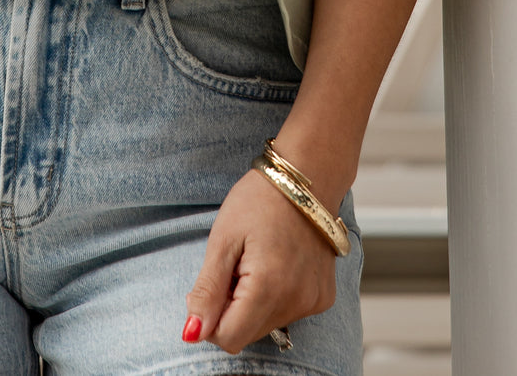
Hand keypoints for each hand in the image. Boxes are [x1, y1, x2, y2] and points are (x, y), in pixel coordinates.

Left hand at [183, 170, 337, 353]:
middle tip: (236, 266)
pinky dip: (274, 297)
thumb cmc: (259, 200)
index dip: (212, 318)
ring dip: (253, 302)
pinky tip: (276, 264)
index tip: (215, 284)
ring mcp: (313, 301)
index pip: (229, 338)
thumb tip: (193, 333)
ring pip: (266, 324)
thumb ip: (207, 291)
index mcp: (268, 288)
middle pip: (248, 334)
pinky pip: (287, 312)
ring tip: (257, 260)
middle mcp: (296, 301)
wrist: (304, 177)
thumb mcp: (222, 239)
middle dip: (232, 308)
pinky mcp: (323, 297)